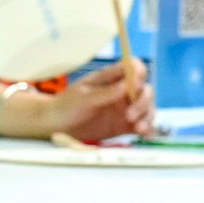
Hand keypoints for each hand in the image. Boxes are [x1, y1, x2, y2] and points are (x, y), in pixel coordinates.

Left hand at [0, 60, 154, 142]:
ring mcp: (125, 108)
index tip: (135, 85)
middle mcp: (122, 92)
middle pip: (145, 90)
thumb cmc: (66, 105)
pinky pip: (142, 125)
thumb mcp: (83, 97)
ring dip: (147, 116)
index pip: (133, 68)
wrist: (56, 126)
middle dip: (142, 101)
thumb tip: (126, 85)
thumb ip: (104, 92)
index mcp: (111, 78)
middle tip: (129, 115)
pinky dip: (147, 129)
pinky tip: (145, 134)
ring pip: (147, 108)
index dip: (139, 73)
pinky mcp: (125, 125)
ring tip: (138, 128)